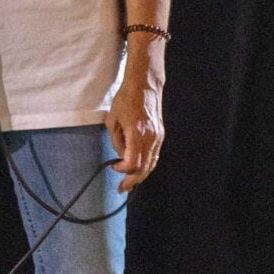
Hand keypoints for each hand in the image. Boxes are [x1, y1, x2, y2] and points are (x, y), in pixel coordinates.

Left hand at [106, 76, 163, 192]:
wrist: (144, 85)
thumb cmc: (125, 99)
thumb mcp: (112, 120)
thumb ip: (116, 140)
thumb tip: (121, 155)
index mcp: (137, 134)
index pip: (132, 163)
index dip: (122, 170)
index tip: (114, 167)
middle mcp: (150, 138)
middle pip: (144, 168)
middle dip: (132, 181)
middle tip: (122, 189)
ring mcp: (158, 137)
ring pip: (151, 164)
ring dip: (141, 175)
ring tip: (131, 183)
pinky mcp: (161, 134)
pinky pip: (155, 155)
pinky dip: (147, 165)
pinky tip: (140, 169)